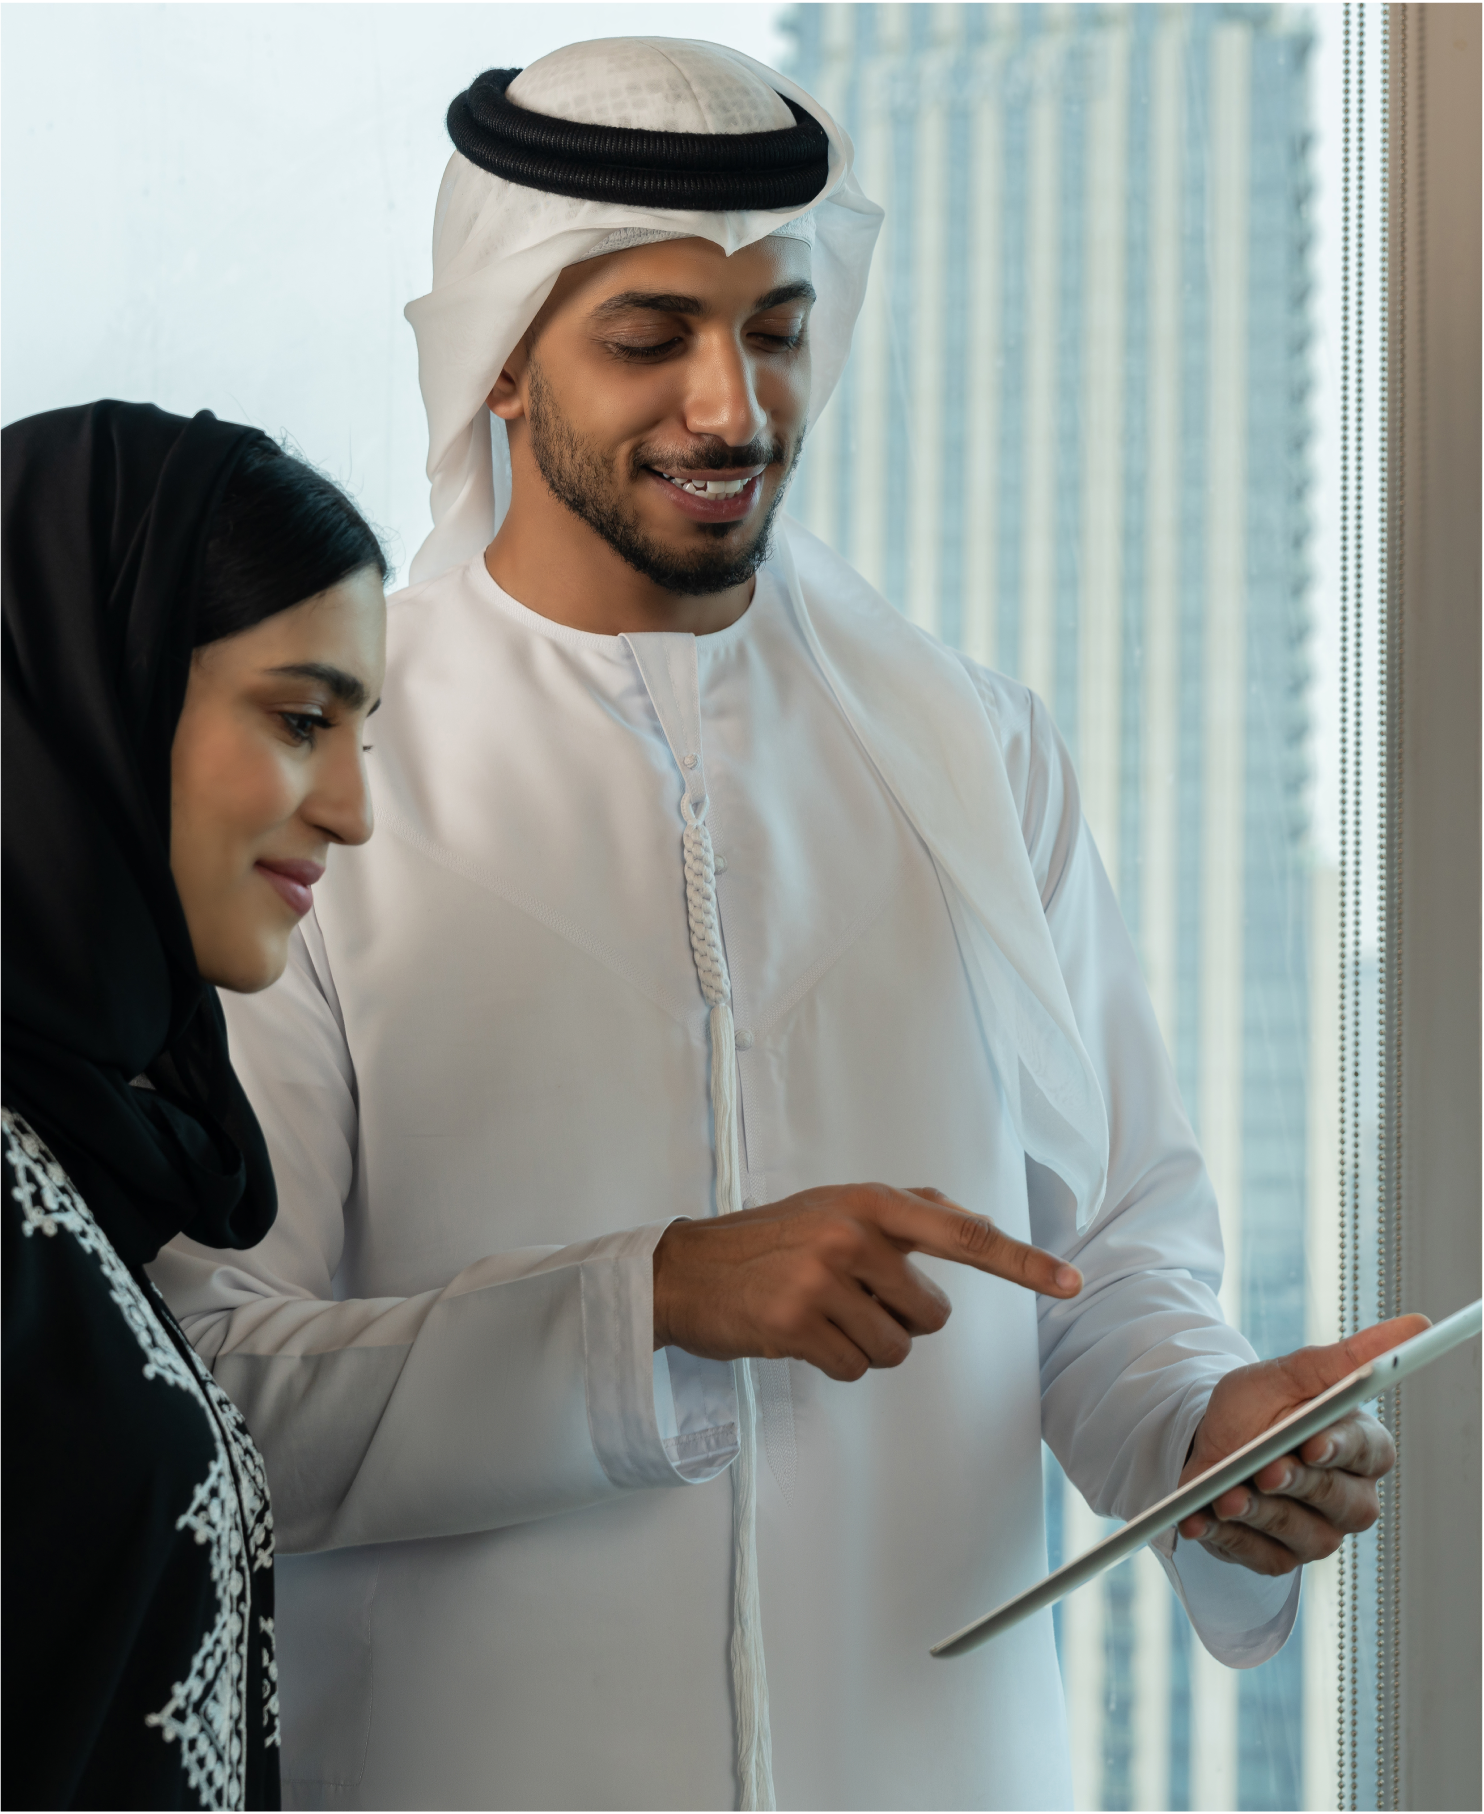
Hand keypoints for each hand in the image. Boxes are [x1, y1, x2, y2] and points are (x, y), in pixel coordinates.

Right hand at [652, 1183, 1081, 1381]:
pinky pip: (854, 1369)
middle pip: (932, 1316)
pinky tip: (798, 1334)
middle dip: (899, 1320)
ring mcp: (823, 1279)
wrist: (686, 1271)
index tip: (1070, 1282)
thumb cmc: (767, 1240)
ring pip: (894, 1349)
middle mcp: (852, 1235)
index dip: (1023, 1262)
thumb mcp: (834, 1205)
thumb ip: (902, 1210)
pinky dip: (833, 1363)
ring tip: (819, 1316)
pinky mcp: (797, 1323)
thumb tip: (967, 1215)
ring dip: (863, 1346)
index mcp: (870, 1202)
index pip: (965, 1233)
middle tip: (848, 1300)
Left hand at [1175, 1314, 1430, 1573]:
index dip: (1341, 1449)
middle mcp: (1348, 1496)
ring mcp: (1316, 1532)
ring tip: (1225, 1498)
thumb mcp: (1290, 1373)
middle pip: (1342, 1502)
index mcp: (1359, 1446)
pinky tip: (1199, 1522)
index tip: (1313, 1442)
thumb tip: (1417, 1324)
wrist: (1204, 1439)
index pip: (1369, 1452)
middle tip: (1265, 1471)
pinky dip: (1228, 1540)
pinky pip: (1260, 1558)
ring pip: (1304, 1535)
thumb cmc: (1259, 1406)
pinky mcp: (1278, 1556)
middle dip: (1300, 1485)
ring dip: (1261, 1515)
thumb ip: (1348, 1357)